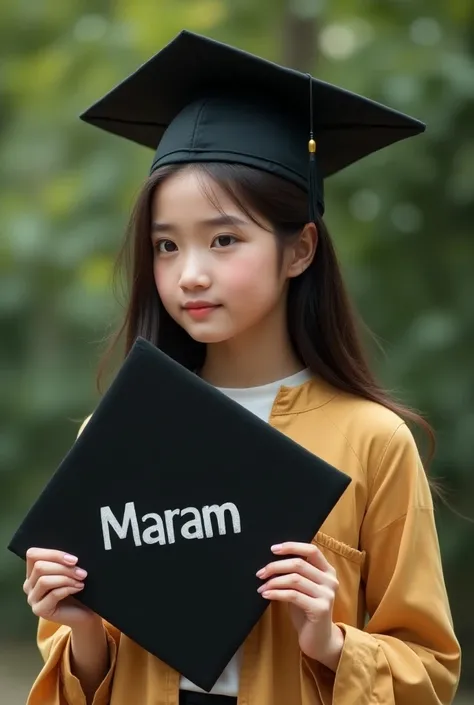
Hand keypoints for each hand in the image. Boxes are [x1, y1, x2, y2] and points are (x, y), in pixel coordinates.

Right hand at [24, 548, 98, 628]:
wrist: (83, 613)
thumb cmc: (76, 589)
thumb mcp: (68, 571)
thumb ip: (63, 562)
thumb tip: (70, 557)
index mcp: (33, 572)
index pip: (33, 555)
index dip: (54, 554)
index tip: (74, 560)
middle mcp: (29, 585)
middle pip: (40, 567)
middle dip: (64, 567)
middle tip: (82, 573)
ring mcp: (32, 599)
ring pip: (44, 580)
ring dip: (66, 578)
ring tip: (80, 580)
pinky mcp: (39, 610)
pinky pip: (53, 594)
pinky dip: (68, 588)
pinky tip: (78, 588)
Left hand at [256, 541, 343, 669]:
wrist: (319, 640)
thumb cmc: (307, 611)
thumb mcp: (303, 588)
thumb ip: (296, 574)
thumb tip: (271, 561)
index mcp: (328, 571)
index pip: (311, 550)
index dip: (291, 546)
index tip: (272, 549)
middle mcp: (330, 580)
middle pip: (299, 564)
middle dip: (276, 566)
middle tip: (260, 573)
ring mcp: (327, 595)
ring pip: (294, 579)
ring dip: (273, 581)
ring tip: (261, 587)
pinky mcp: (320, 609)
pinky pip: (293, 595)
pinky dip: (276, 593)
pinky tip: (266, 595)